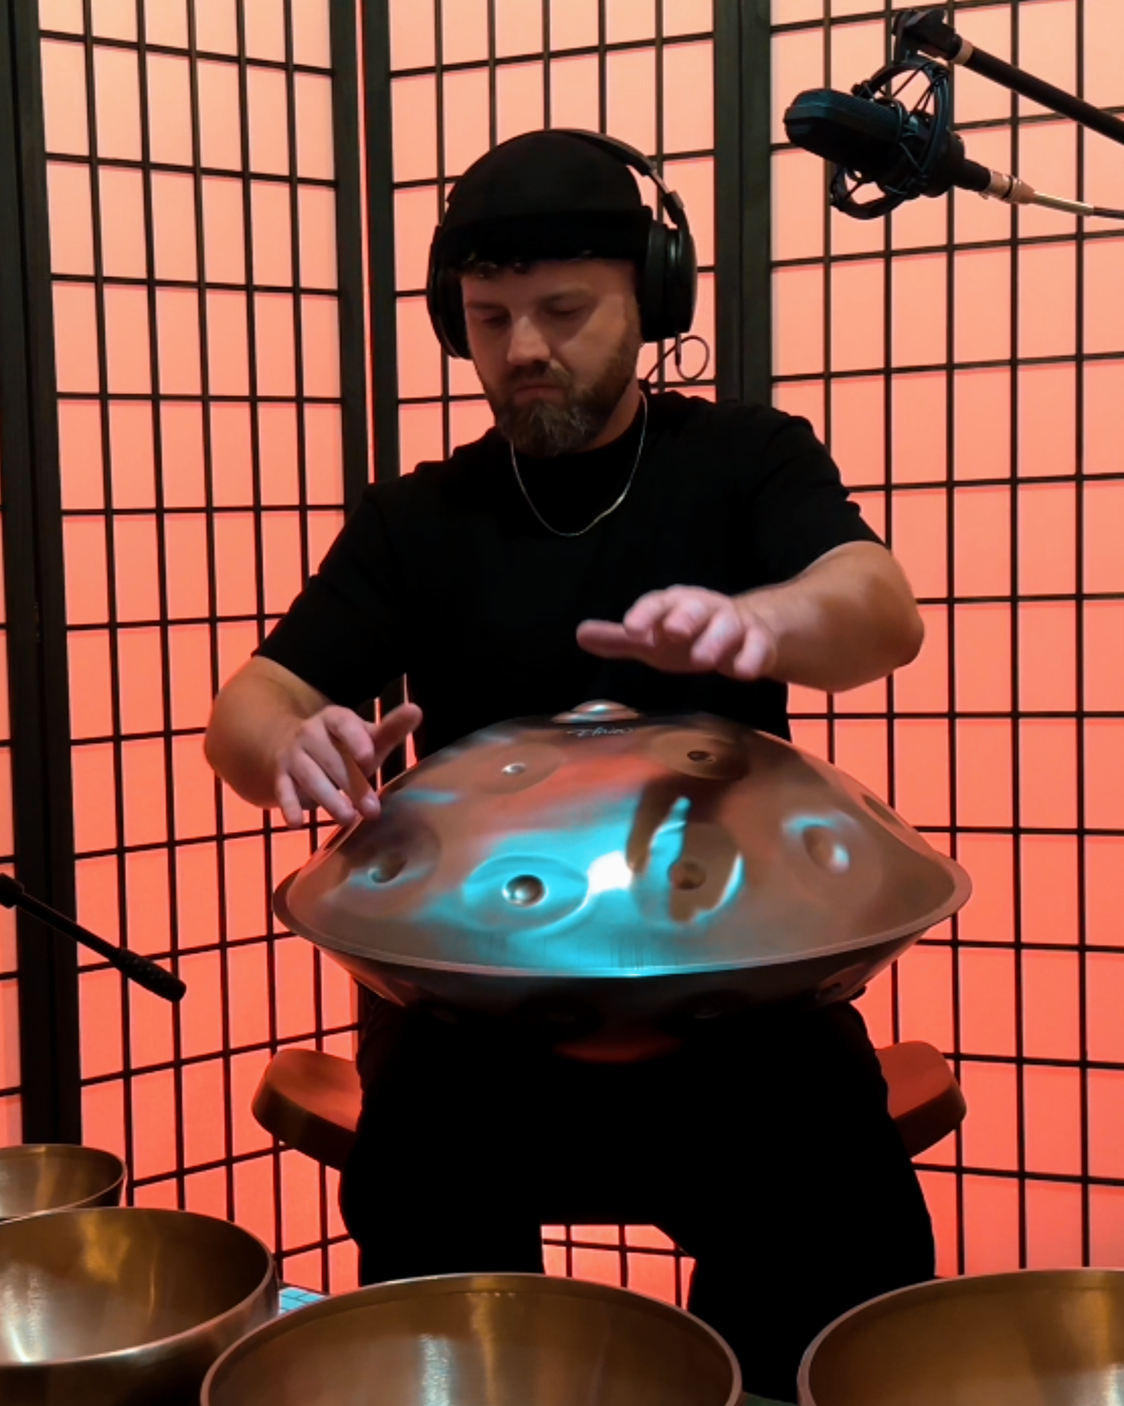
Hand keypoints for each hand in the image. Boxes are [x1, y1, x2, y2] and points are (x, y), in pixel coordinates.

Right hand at [274, 701, 421, 828]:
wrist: (293, 748)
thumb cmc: (342, 747)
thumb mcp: (367, 738)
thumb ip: (391, 729)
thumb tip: (416, 710)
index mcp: (334, 719)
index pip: (344, 724)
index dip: (356, 740)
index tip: (370, 758)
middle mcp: (310, 733)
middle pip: (331, 758)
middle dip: (352, 785)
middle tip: (372, 810)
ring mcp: (292, 755)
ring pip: (309, 776)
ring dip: (328, 798)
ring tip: (347, 819)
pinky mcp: (280, 778)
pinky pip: (283, 791)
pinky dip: (289, 806)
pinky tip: (296, 822)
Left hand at [577, 586, 776, 680]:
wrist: (746, 630)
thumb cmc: (690, 635)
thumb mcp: (654, 638)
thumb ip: (621, 640)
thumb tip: (580, 635)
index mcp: (675, 604)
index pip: (657, 604)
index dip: (644, 614)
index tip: (631, 629)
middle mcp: (704, 609)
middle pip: (695, 608)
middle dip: (684, 617)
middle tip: (673, 631)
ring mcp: (734, 624)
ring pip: (728, 626)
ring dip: (716, 641)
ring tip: (704, 659)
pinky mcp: (759, 642)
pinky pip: (758, 648)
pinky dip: (752, 658)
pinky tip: (742, 672)